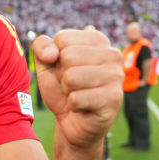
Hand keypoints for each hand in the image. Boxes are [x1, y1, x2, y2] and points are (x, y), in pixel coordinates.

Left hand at [33, 29, 123, 149]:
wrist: (72, 121)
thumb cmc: (62, 88)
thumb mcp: (45, 63)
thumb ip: (42, 46)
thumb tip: (52, 54)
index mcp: (98, 39)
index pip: (62, 38)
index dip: (55, 57)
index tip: (66, 68)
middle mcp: (113, 54)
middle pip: (67, 56)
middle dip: (62, 74)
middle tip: (72, 84)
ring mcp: (116, 76)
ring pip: (71, 78)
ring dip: (68, 90)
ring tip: (78, 94)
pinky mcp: (114, 99)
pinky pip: (76, 99)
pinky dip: (73, 105)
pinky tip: (84, 107)